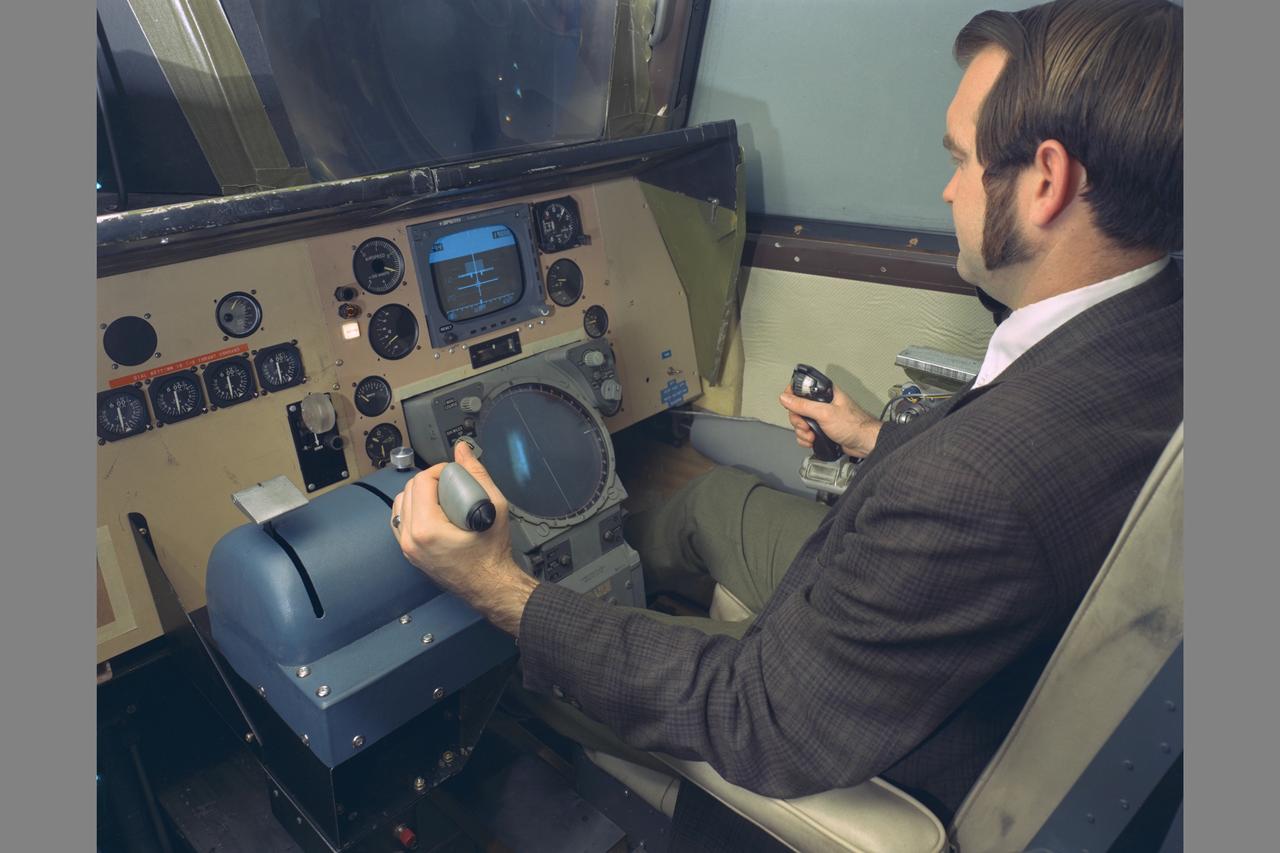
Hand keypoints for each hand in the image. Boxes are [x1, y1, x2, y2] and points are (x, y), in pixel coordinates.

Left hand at [391, 441, 537, 635]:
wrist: (490, 585)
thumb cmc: (492, 555)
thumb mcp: (493, 507)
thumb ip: (477, 474)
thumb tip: (463, 451)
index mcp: (426, 529)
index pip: (421, 482)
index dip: (438, 469)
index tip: (454, 472)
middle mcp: (410, 539)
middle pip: (408, 490)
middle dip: (429, 480)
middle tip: (451, 483)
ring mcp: (407, 548)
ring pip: (400, 504)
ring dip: (418, 494)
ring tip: (441, 496)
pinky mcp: (409, 553)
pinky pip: (400, 521)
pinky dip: (413, 510)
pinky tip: (431, 510)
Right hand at [779, 383, 882, 457]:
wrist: (864, 443)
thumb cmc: (853, 425)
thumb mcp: (824, 413)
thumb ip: (803, 405)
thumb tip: (785, 397)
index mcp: (824, 393)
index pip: (800, 389)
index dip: (792, 398)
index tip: (792, 407)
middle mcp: (822, 404)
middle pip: (797, 409)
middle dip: (798, 421)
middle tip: (806, 426)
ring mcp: (821, 417)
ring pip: (800, 423)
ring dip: (802, 432)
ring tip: (812, 436)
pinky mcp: (821, 430)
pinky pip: (805, 433)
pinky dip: (806, 439)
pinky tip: (813, 441)